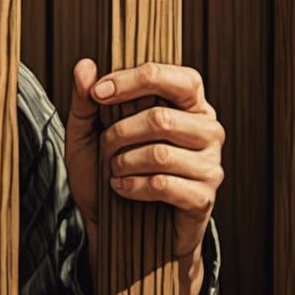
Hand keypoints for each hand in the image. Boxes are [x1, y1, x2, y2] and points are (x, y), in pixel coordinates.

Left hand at [65, 60, 224, 294]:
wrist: (119, 229)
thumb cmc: (108, 172)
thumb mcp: (88, 134)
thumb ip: (86, 100)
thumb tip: (84, 65)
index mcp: (188, 103)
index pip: (174, 76)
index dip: (132, 81)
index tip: (97, 93)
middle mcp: (207, 129)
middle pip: (161, 118)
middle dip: (119, 133)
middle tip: (105, 147)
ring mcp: (210, 164)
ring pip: (160, 154)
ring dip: (123, 163)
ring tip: (114, 170)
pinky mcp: (204, 197)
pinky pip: (163, 185)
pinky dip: (132, 187)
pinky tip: (121, 189)